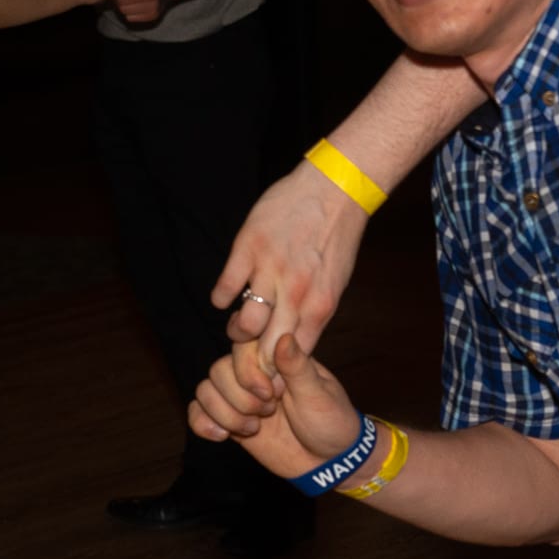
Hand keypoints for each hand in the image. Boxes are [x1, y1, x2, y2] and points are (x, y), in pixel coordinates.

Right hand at [188, 331, 359, 477]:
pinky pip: (198, 413)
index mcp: (277, 359)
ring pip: (206, 391)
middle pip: (219, 370)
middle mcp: (254, 374)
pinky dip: (203, 423)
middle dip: (240, 397)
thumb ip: (297, 367)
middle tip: (268, 411)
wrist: (330, 461)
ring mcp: (240, 398)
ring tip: (255, 428)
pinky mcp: (231, 421)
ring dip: (226, 413)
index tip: (273, 392)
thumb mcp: (319, 395)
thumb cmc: (331, 422)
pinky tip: (223, 436)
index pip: (242, 346)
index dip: (249, 369)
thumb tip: (284, 336)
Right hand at [213, 157, 370, 353]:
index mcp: (321, 306)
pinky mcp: (248, 248)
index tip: (268, 368)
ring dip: (237, 329)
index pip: (293, 356)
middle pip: (266, 348)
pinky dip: (221, 297)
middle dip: (254, 357)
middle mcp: (296, 294)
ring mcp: (271, 271)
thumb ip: (313, 313)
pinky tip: (228, 294)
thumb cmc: (336, 238)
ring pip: (244, 324)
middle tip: (249, 351)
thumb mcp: (335, 284)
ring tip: (239, 322)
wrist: (334, 189)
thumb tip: (293, 341)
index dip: (277, 368)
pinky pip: (224, 288)